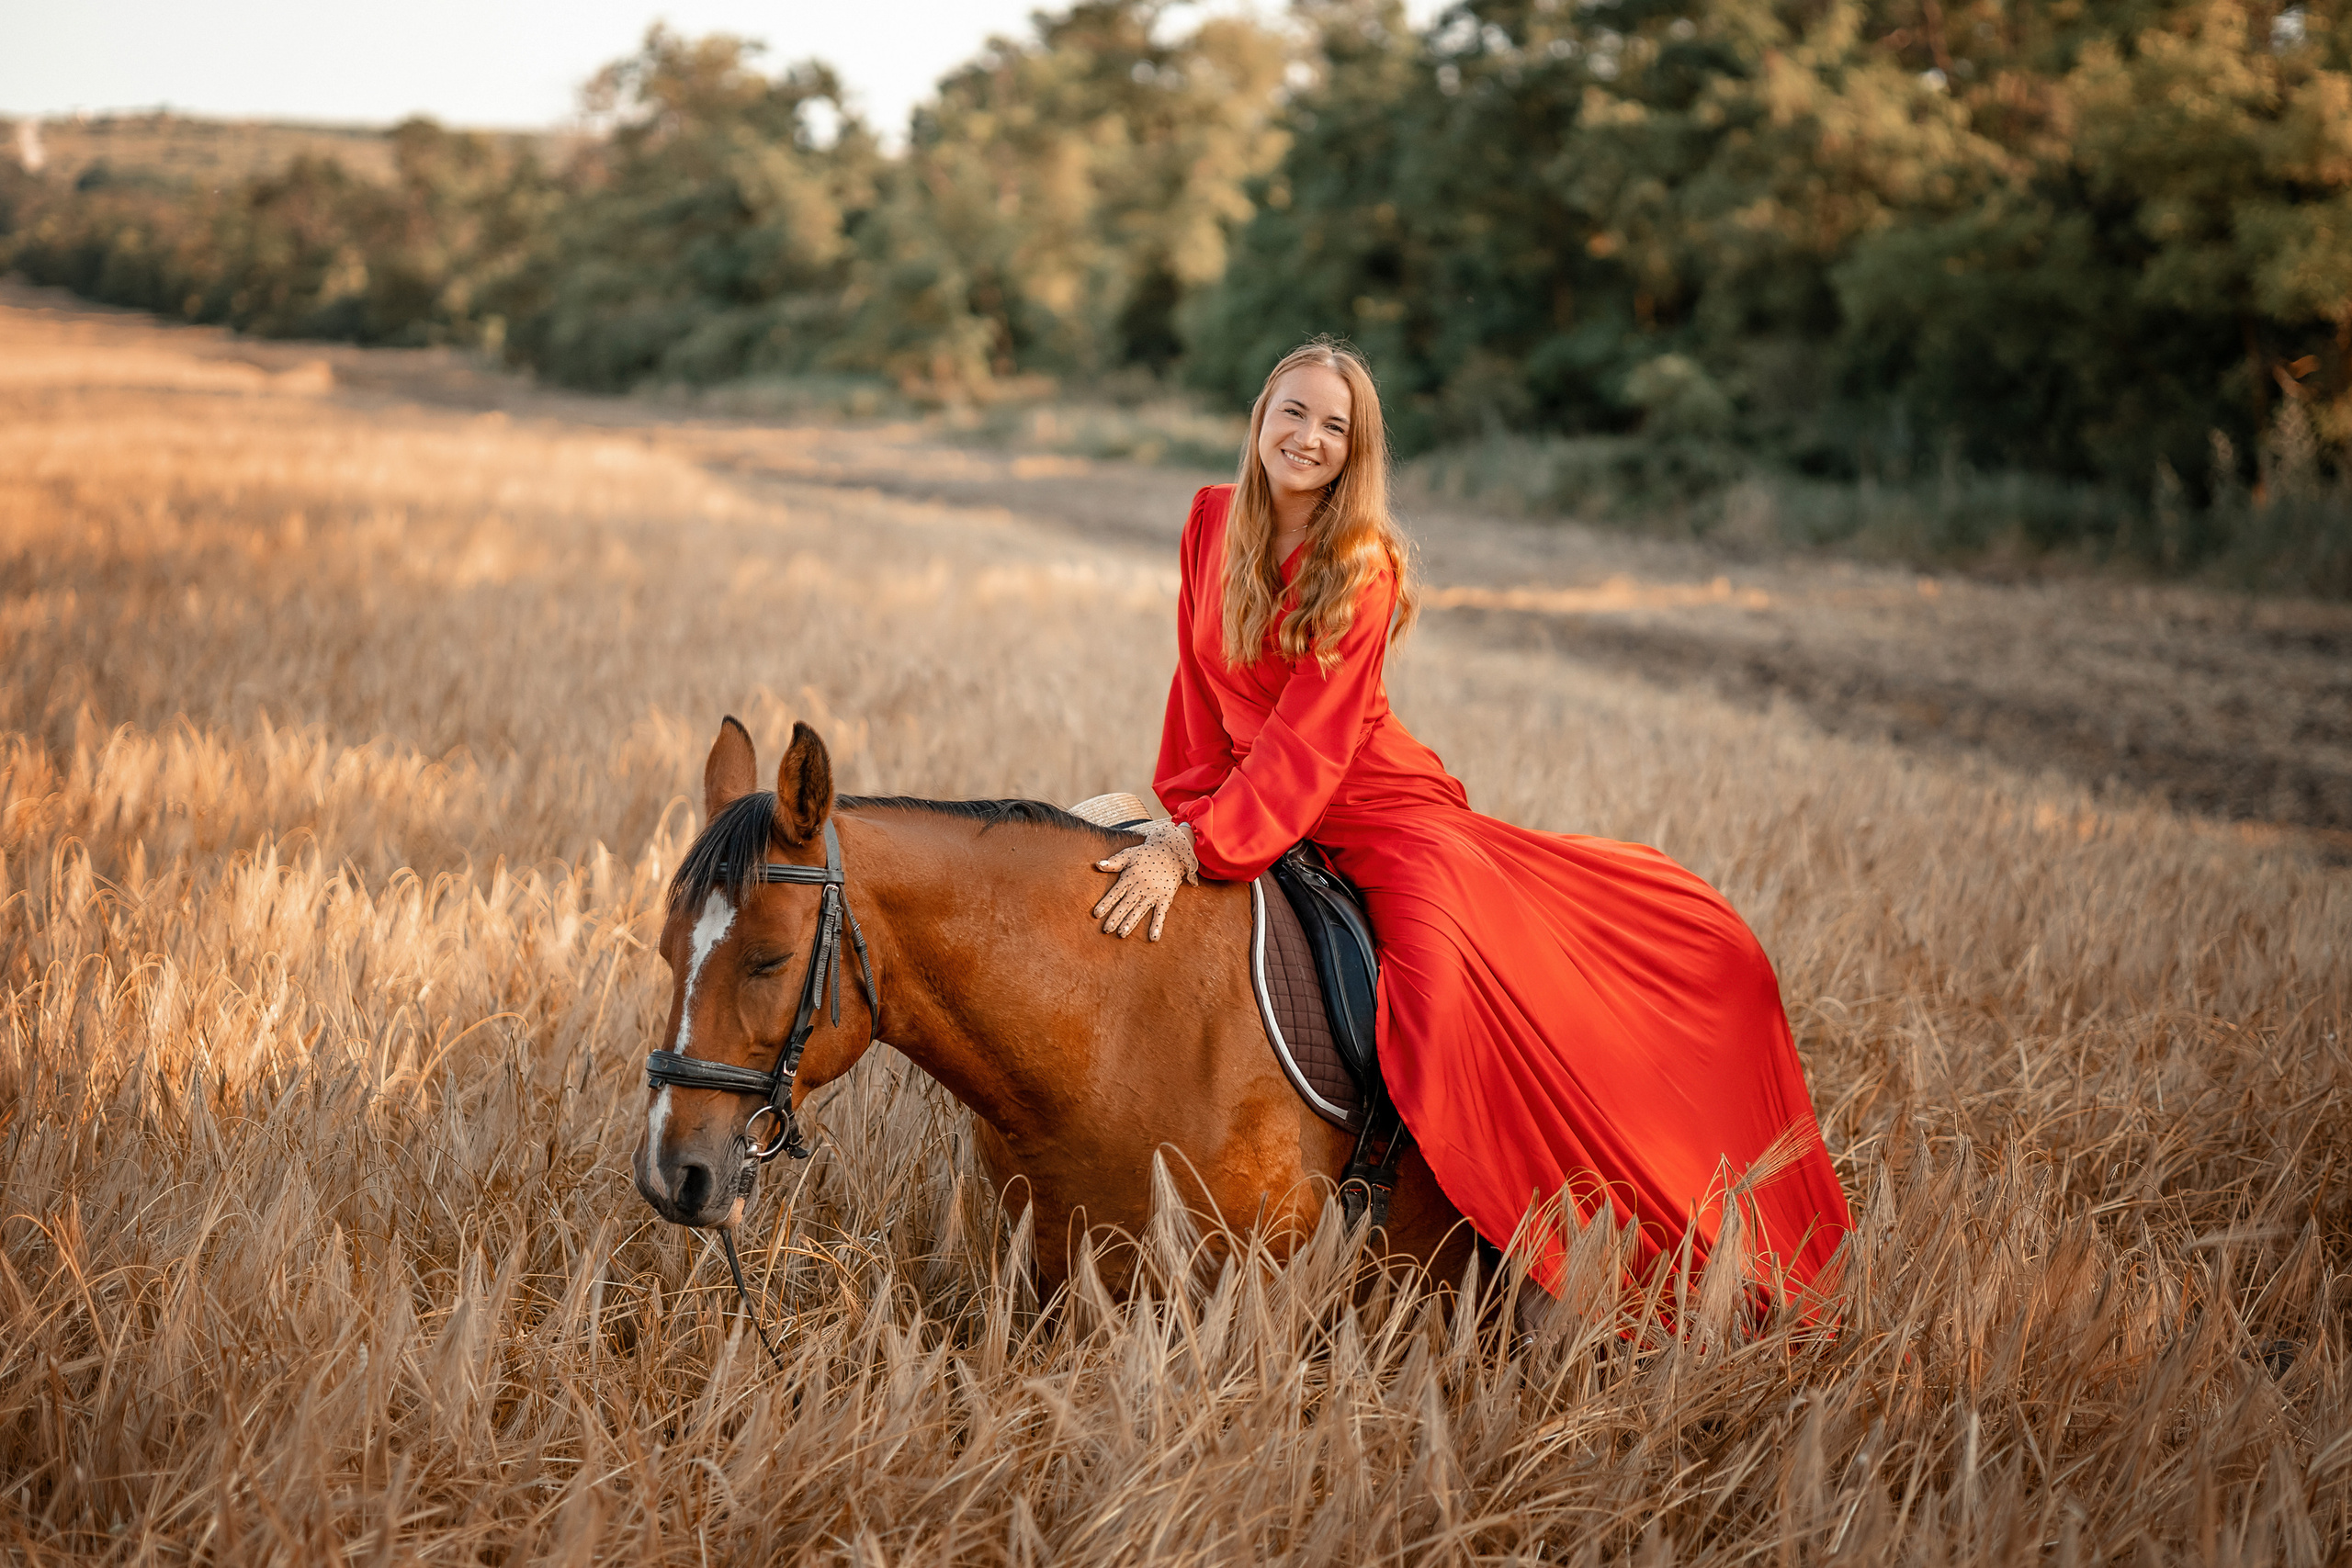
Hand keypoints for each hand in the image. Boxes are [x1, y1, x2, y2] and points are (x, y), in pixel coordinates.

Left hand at [1091, 819, 1198, 940]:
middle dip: (1116, 917)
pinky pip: (1161, 913)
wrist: (1172, 852)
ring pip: (1140, 910)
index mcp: (1130, 877)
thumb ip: (1114, 862)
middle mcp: (1141, 887)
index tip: (1096, 914)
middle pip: (1126, 904)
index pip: (1116, 892)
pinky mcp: (1165, 898)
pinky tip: (1153, 937)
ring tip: (1122, 934)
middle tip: (1106, 929)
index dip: (1106, 903)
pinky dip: (1157, 925)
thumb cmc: (1147, 854)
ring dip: (1131, 922)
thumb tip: (1097, 864)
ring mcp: (1153, 893)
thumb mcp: (1129, 854)